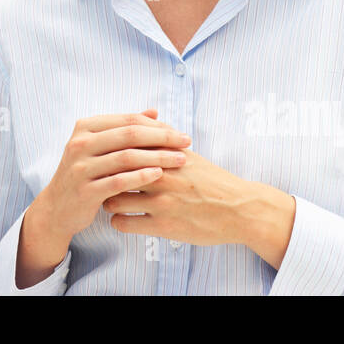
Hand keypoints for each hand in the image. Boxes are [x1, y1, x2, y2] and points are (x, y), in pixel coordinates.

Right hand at [16, 110, 189, 287]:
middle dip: (162, 138)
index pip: (128, 120)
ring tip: (180, 160)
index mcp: (85, 127)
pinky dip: (141, 177)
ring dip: (157, 157)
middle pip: (129, 135)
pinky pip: (119, 181)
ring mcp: (80, 167)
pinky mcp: (85, 190)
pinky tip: (159, 175)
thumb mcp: (99, 147)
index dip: (157, 125)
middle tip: (186, 143)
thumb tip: (154, 112)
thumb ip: (124, 128)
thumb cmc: (86, 174)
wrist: (58, 208)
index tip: (179, 132)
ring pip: (126, 157)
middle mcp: (80, 143)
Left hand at [102, 149, 295, 267]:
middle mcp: (162, 175)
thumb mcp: (189, 154)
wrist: (239, 210)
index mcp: (166, 154)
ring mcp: (162, 202)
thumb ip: (164, 137)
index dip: (110, 153)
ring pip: (114, 199)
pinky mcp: (164, 226)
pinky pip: (124, 223)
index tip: (105, 159)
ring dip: (109, 201)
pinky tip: (124, 218)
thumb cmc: (212, 180)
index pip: (124, 147)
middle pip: (115, 171)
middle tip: (104, 180)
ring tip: (113, 201)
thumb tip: (145, 118)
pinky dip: (118, 221)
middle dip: (106, 176)